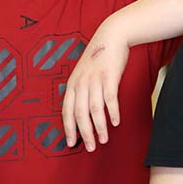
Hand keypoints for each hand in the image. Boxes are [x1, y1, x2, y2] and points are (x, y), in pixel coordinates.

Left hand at [61, 31, 129, 151]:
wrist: (111, 35)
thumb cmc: (98, 57)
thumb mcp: (83, 73)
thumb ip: (81, 90)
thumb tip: (82, 113)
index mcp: (72, 83)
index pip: (66, 111)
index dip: (68, 128)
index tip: (71, 143)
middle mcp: (81, 82)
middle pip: (79, 113)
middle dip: (85, 133)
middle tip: (91, 148)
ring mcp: (94, 79)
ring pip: (94, 109)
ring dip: (99, 127)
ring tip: (104, 139)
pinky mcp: (109, 75)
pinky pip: (109, 98)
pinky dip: (112, 112)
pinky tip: (115, 122)